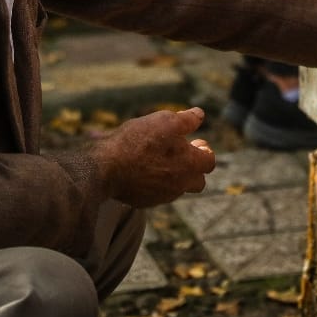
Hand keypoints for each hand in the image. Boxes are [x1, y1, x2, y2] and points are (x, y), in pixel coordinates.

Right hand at [91, 107, 215, 207]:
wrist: (106, 168)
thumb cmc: (137, 142)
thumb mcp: (164, 121)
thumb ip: (187, 120)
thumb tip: (200, 114)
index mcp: (190, 165)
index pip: (210, 162)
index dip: (205, 150)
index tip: (195, 141)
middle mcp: (180, 186)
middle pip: (198, 181)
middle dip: (193, 167)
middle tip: (181, 153)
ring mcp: (162, 197)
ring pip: (177, 188)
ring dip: (174, 175)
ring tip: (159, 159)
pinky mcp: (144, 202)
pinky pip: (157, 193)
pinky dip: (155, 183)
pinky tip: (143, 169)